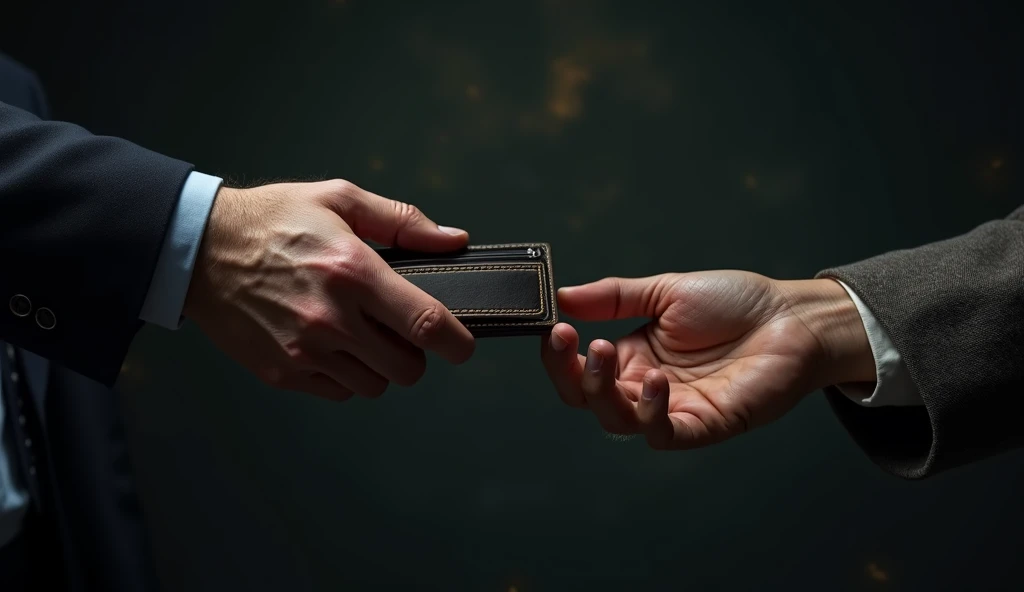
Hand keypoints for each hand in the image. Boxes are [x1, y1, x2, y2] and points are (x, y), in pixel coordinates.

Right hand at [183, 179, 474, 400]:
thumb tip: (454, 240)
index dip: (456, 342)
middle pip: (407, 368)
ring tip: (358, 333)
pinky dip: (344, 376)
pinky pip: (338, 392)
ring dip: (378, 366)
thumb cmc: (275, 219)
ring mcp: (305, 352)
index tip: (463, 345)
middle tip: (396, 329)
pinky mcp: (283, 373)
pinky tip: (328, 344)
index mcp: (353, 272)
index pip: (425, 323)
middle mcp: (331, 319)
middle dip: (414, 353)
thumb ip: (402, 221)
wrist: (199, 249)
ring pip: (374, 386)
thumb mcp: (339, 199)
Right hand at [540, 271, 874, 448]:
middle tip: (573, 341)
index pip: (579, 369)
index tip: (554, 328)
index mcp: (632, 356)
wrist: (792, 316)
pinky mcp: (704, 424)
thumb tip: (562, 296)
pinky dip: (650, 412)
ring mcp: (673, 408)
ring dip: (601, 391)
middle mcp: (645, 386)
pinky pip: (665, 433)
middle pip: (588, 399)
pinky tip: (653, 380)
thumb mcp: (664, 291)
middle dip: (571, 373)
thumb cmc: (735, 303)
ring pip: (617, 420)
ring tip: (605, 352)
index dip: (560, 355)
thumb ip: (613, 297)